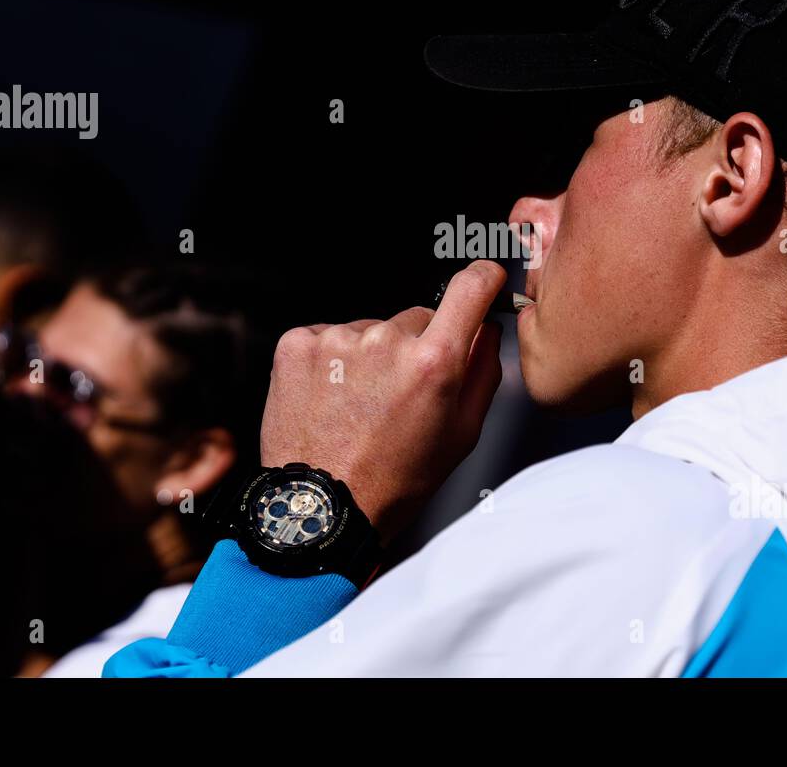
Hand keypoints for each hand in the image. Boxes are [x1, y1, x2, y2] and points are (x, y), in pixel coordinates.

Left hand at [260, 260, 506, 543]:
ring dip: (370, 355)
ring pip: (371, 329)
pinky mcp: (298, 343)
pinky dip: (332, 360)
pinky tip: (331, 398)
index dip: (482, 278)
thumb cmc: (397, 478)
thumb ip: (484, 370)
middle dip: (415, 345)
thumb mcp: (463, 433)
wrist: (321, 508)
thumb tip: (487, 327)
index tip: (483, 278)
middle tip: (399, 395)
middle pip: (416, 318)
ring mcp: (338, 339)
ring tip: (359, 405)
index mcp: (434, 362)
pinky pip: (329, 336)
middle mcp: (386, 341)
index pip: (469, 287)